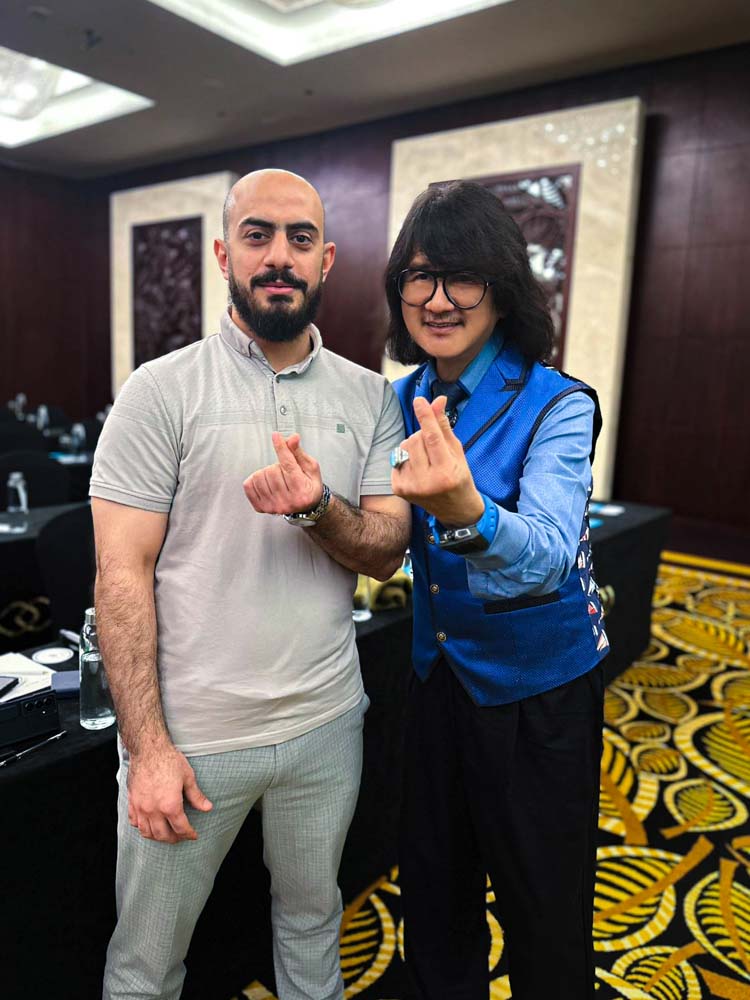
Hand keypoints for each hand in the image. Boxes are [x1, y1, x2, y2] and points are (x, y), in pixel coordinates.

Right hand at [127, 745, 212, 842]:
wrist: (148, 749)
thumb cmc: (168, 760)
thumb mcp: (188, 777)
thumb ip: (196, 796)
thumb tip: (207, 808)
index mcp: (170, 805)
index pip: (181, 828)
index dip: (189, 834)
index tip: (193, 835)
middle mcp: (154, 810)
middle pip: (163, 835)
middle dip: (174, 839)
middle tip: (180, 837)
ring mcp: (141, 807)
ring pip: (146, 832)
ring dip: (157, 837)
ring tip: (165, 834)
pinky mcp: (132, 801)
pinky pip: (134, 821)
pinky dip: (141, 827)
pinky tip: (147, 824)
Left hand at [243, 433, 322, 514]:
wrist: (306, 507)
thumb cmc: (309, 485)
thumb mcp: (310, 468)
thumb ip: (298, 453)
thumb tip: (292, 438)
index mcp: (302, 491)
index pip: (288, 464)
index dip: (281, 447)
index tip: (276, 436)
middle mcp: (287, 501)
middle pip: (272, 470)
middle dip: (277, 466)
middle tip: (285, 473)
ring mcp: (273, 506)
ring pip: (259, 476)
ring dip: (266, 473)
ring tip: (277, 478)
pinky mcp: (261, 508)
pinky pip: (248, 485)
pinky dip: (254, 479)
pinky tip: (265, 482)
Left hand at [391, 396, 484, 526]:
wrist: (455, 510)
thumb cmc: (459, 478)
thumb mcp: (457, 452)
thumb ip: (444, 427)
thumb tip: (437, 401)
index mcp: (446, 472)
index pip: (432, 438)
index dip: (425, 417)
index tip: (419, 400)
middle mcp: (426, 481)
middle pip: (416, 439)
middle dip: (423, 436)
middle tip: (434, 450)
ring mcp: (410, 487)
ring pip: (405, 447)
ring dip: (414, 447)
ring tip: (426, 460)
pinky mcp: (399, 489)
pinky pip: (397, 458)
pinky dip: (406, 459)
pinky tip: (418, 470)